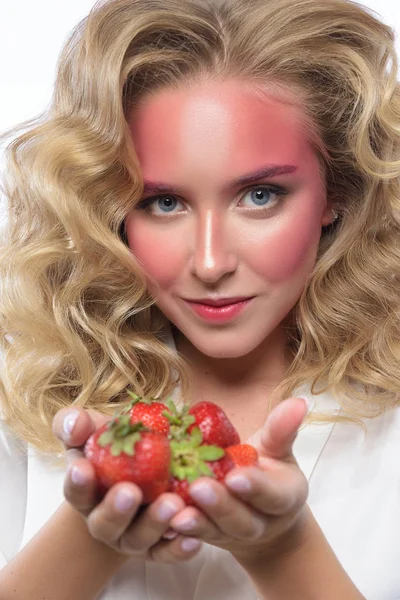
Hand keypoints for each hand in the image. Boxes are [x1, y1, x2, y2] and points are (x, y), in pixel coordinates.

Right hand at [52, 407, 202, 562]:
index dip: (78, 481)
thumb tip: (74, 423)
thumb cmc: (111, 449)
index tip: (83, 467)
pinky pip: (168, 552)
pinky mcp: (159, 547)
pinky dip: (179, 548)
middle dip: (116, 509)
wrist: (138, 472)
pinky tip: (193, 538)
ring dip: (155, 523)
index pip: (75, 491)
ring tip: (173, 504)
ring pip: (139, 539)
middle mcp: (105, 523)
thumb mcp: (92, 431)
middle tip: (130, 491)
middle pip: (106, 523)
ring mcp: (132, 537)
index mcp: (86, 495)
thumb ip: (75, 425)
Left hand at [167, 397, 309, 563]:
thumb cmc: (270, 472)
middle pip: (240, 519)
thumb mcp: (278, 449)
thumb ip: (282, 429)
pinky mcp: (207, 537)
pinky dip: (179, 530)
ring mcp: (231, 535)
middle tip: (199, 487)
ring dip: (196, 522)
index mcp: (282, 500)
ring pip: (214, 531)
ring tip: (177, 512)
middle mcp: (258, 523)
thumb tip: (299, 400)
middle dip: (220, 505)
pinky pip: (192, 537)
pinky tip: (164, 520)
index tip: (236, 476)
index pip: (272, 496)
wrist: (262, 515)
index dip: (255, 487)